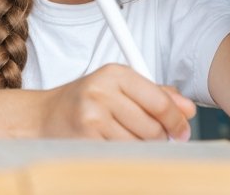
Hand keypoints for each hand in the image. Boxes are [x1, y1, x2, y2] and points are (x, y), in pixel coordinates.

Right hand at [38, 64, 194, 140]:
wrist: (42, 118)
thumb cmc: (83, 102)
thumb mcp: (118, 88)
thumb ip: (155, 94)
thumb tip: (187, 108)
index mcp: (115, 73)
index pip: (160, 101)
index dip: (176, 121)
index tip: (182, 131)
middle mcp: (102, 91)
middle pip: (153, 127)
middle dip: (159, 137)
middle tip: (155, 139)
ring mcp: (92, 117)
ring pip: (139, 144)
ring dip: (141, 148)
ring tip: (126, 139)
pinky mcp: (85, 140)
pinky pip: (121, 155)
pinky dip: (124, 155)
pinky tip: (113, 146)